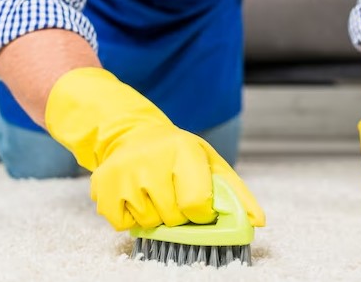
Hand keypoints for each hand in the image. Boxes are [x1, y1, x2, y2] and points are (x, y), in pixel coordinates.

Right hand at [45, 68, 264, 230]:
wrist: (132, 134)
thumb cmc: (177, 153)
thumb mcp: (209, 162)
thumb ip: (235, 192)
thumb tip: (258, 221)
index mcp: (183, 150)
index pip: (196, 205)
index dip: (202, 214)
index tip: (200, 208)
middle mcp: (151, 160)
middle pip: (172, 218)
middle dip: (178, 215)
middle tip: (174, 195)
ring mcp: (123, 174)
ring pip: (148, 224)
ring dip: (155, 217)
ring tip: (155, 192)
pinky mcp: (103, 188)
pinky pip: (123, 225)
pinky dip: (132, 218)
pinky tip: (136, 195)